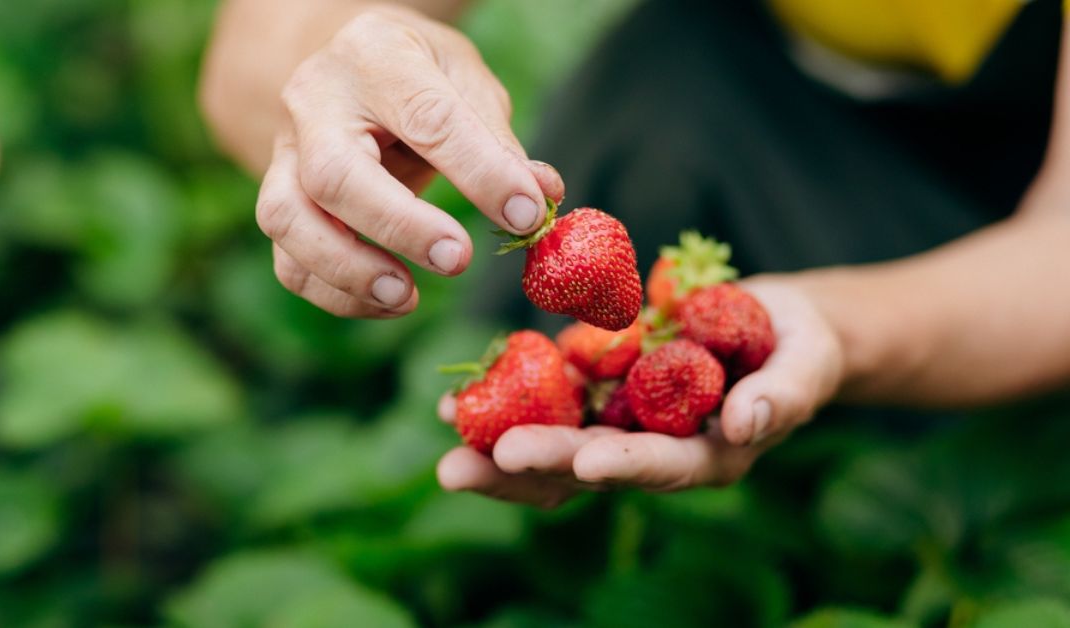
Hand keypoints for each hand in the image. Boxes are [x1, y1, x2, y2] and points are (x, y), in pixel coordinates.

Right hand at [253, 5, 562, 317]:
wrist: (349, 67)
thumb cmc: (419, 74)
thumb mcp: (465, 79)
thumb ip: (497, 140)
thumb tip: (539, 196)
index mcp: (375, 55)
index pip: (427, 117)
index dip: (479, 172)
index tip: (525, 214)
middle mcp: (314, 101)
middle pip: (334, 173)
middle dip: (399, 226)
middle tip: (458, 259)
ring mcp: (283, 153)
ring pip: (289, 220)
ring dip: (348, 269)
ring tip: (407, 297)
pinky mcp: (275, 201)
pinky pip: (289, 261)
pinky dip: (335, 293)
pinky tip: (389, 302)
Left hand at [434, 278, 844, 506]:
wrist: (774, 325)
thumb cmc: (803, 348)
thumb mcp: (806, 365)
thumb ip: (783, 395)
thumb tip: (747, 424)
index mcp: (706, 458)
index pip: (660, 468)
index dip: (622, 464)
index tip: (584, 462)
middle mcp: (653, 450)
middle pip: (584, 470)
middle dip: (526, 468)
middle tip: (465, 467)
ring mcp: (619, 422)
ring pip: (551, 444)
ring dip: (495, 444)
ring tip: (445, 435)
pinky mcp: (596, 388)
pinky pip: (544, 398)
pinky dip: (502, 399)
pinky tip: (455, 400)